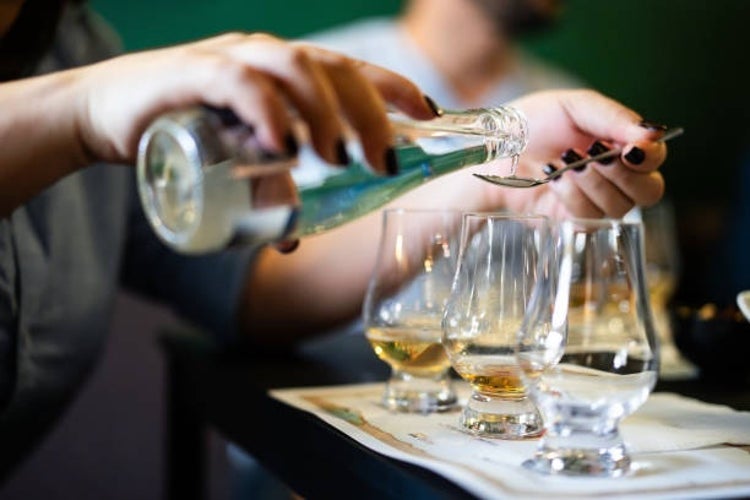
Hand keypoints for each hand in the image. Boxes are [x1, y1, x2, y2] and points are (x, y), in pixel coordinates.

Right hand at [74, 33, 436, 173]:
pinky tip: (285, 146)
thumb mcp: (236, 165)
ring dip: (326, 113)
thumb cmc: (178, 134)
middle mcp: (266, 58)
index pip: (352, 71)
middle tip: (386, 161)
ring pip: (295, 69)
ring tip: (340, 157)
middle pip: (335, 69)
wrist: (101, 115)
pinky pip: (238, 82)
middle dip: (370, 113)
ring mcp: (230, 60)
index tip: (431, 116)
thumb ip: (268, 194)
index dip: (395, 88)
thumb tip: (293, 242)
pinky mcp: (192, 73)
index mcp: (285, 74)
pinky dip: (267, 111)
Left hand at [494, 89, 667, 217]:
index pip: (656, 157)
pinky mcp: (573, 220)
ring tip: (563, 163)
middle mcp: (616, 176)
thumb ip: (613, 117)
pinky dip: (571, 197)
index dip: (648, 156)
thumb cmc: (532, 124)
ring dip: (590, 183)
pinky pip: (589, 219)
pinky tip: (553, 180)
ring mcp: (596, 201)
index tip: (630, 149)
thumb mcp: (572, 107)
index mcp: (620, 143)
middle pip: (649, 191)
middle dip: (621, 175)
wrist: (493, 151)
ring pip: (618, 207)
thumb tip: (654, 133)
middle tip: (592, 157)